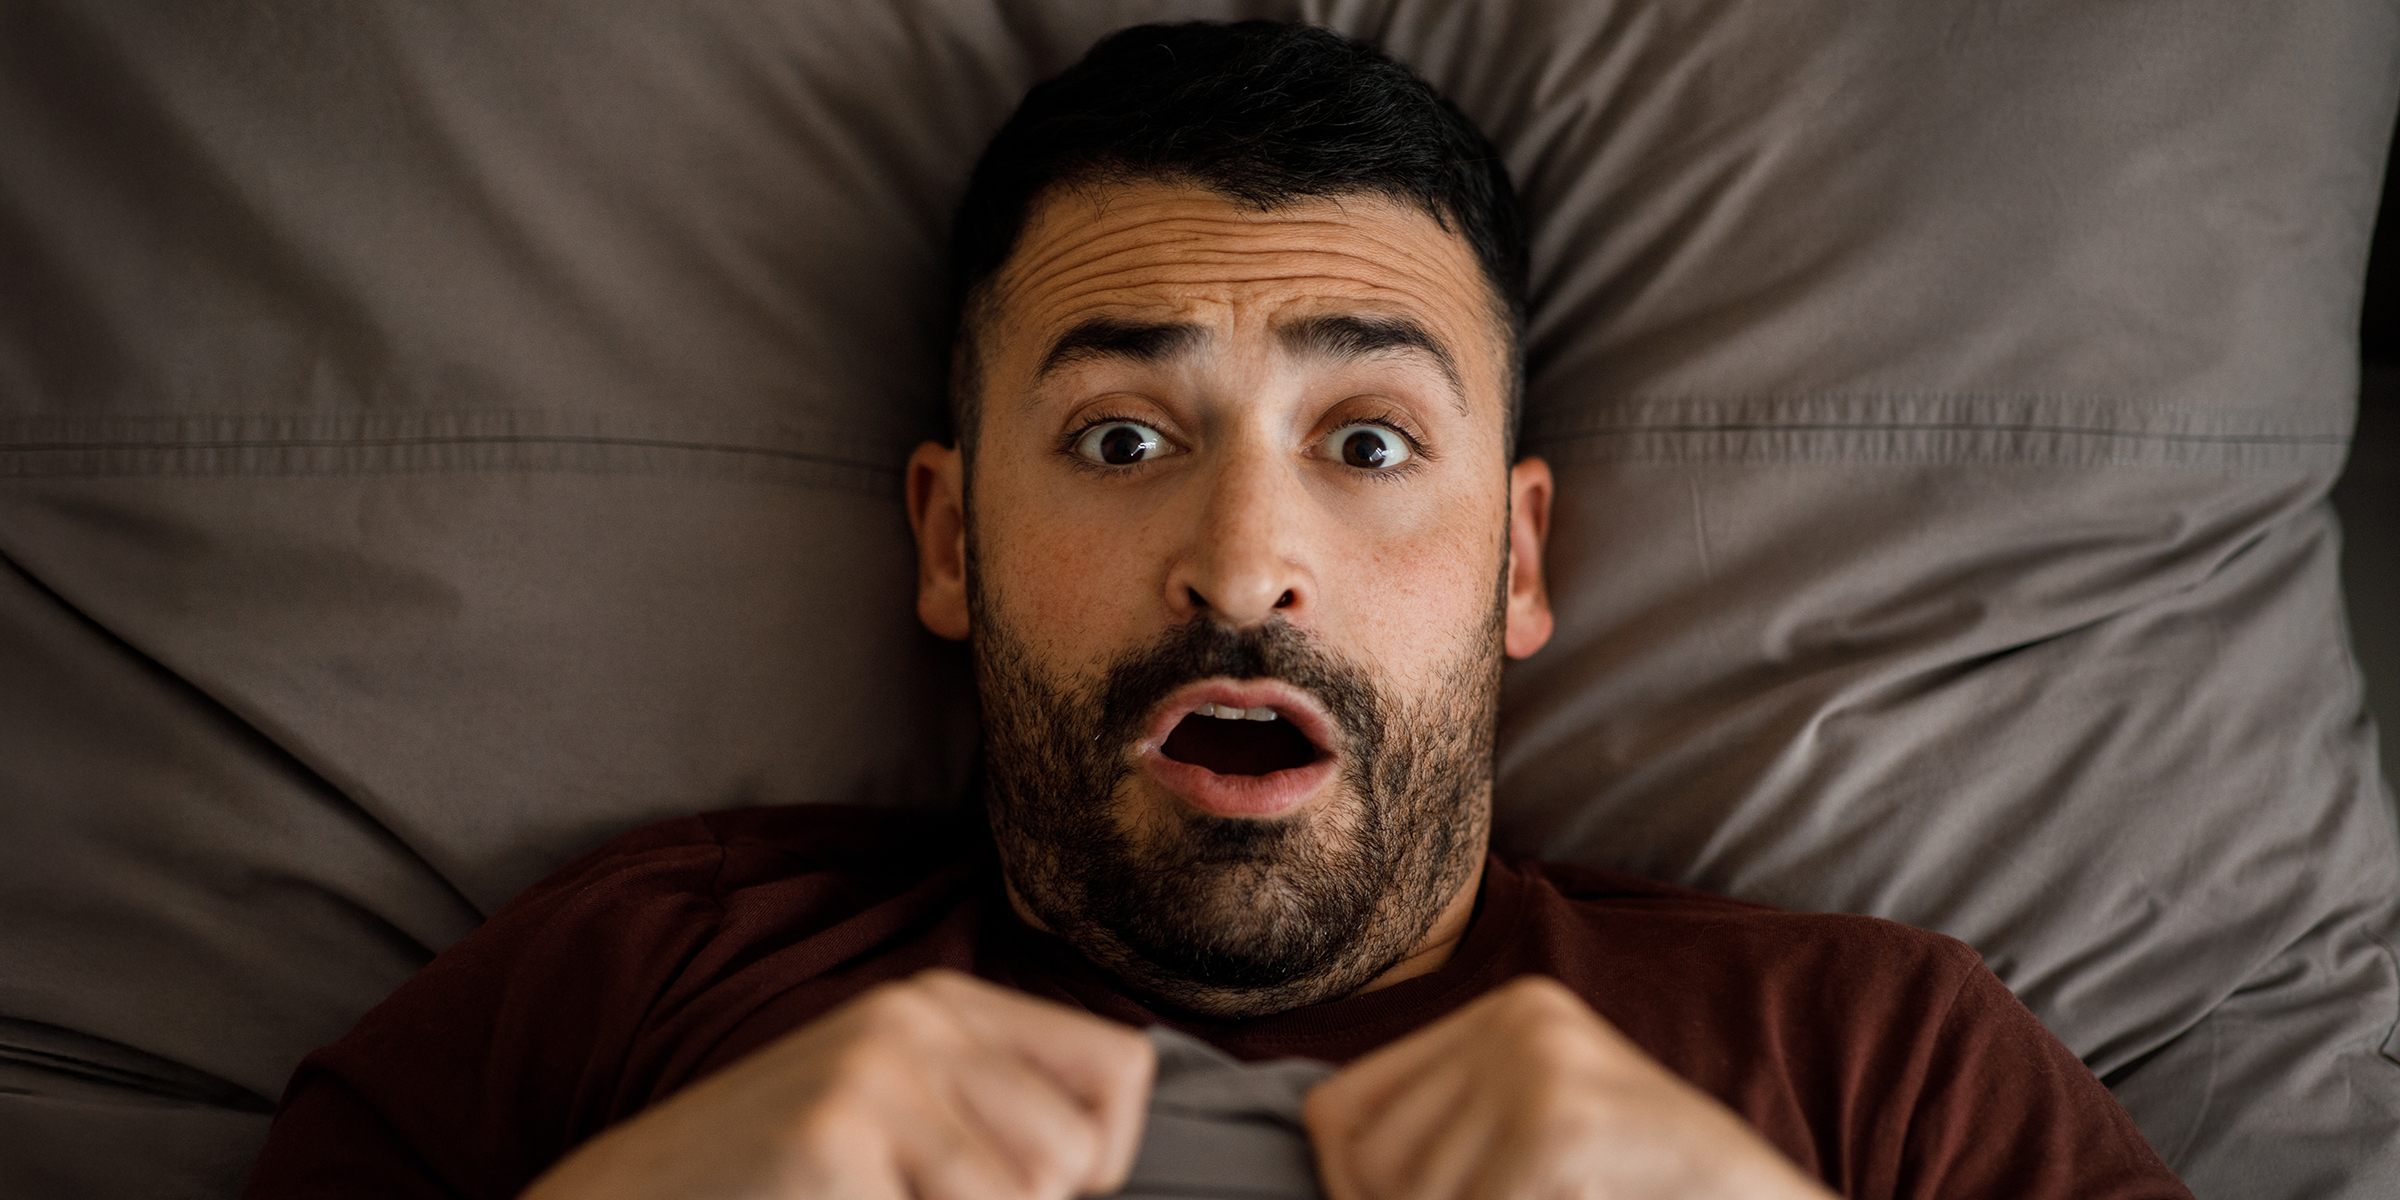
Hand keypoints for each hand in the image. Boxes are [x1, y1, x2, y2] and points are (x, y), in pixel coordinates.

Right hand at [523, 969, 1154, 1199]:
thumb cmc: (783, 1180)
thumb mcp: (899, 1111)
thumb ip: (995, 1108)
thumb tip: (1097, 1161)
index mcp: (944, 1003)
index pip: (1122, 1067)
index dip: (1101, 1153)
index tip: (1038, 1186)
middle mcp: (919, 1018)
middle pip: (1073, 1153)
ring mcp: (875, 1070)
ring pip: (1026, 1196)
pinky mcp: (835, 1131)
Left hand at [1302, 976, 1835, 1199]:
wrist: (1750, 1196)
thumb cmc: (1631, 1180)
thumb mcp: (1527, 1130)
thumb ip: (1446, 1126)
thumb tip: (1326, 1150)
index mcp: (1502, 1010)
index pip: (1344, 1100)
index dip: (1344, 1179)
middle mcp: (1516, 1018)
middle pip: (1371, 1150)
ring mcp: (1540, 1061)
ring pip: (1415, 1190)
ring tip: (1528, 1199)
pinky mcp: (1561, 1118)